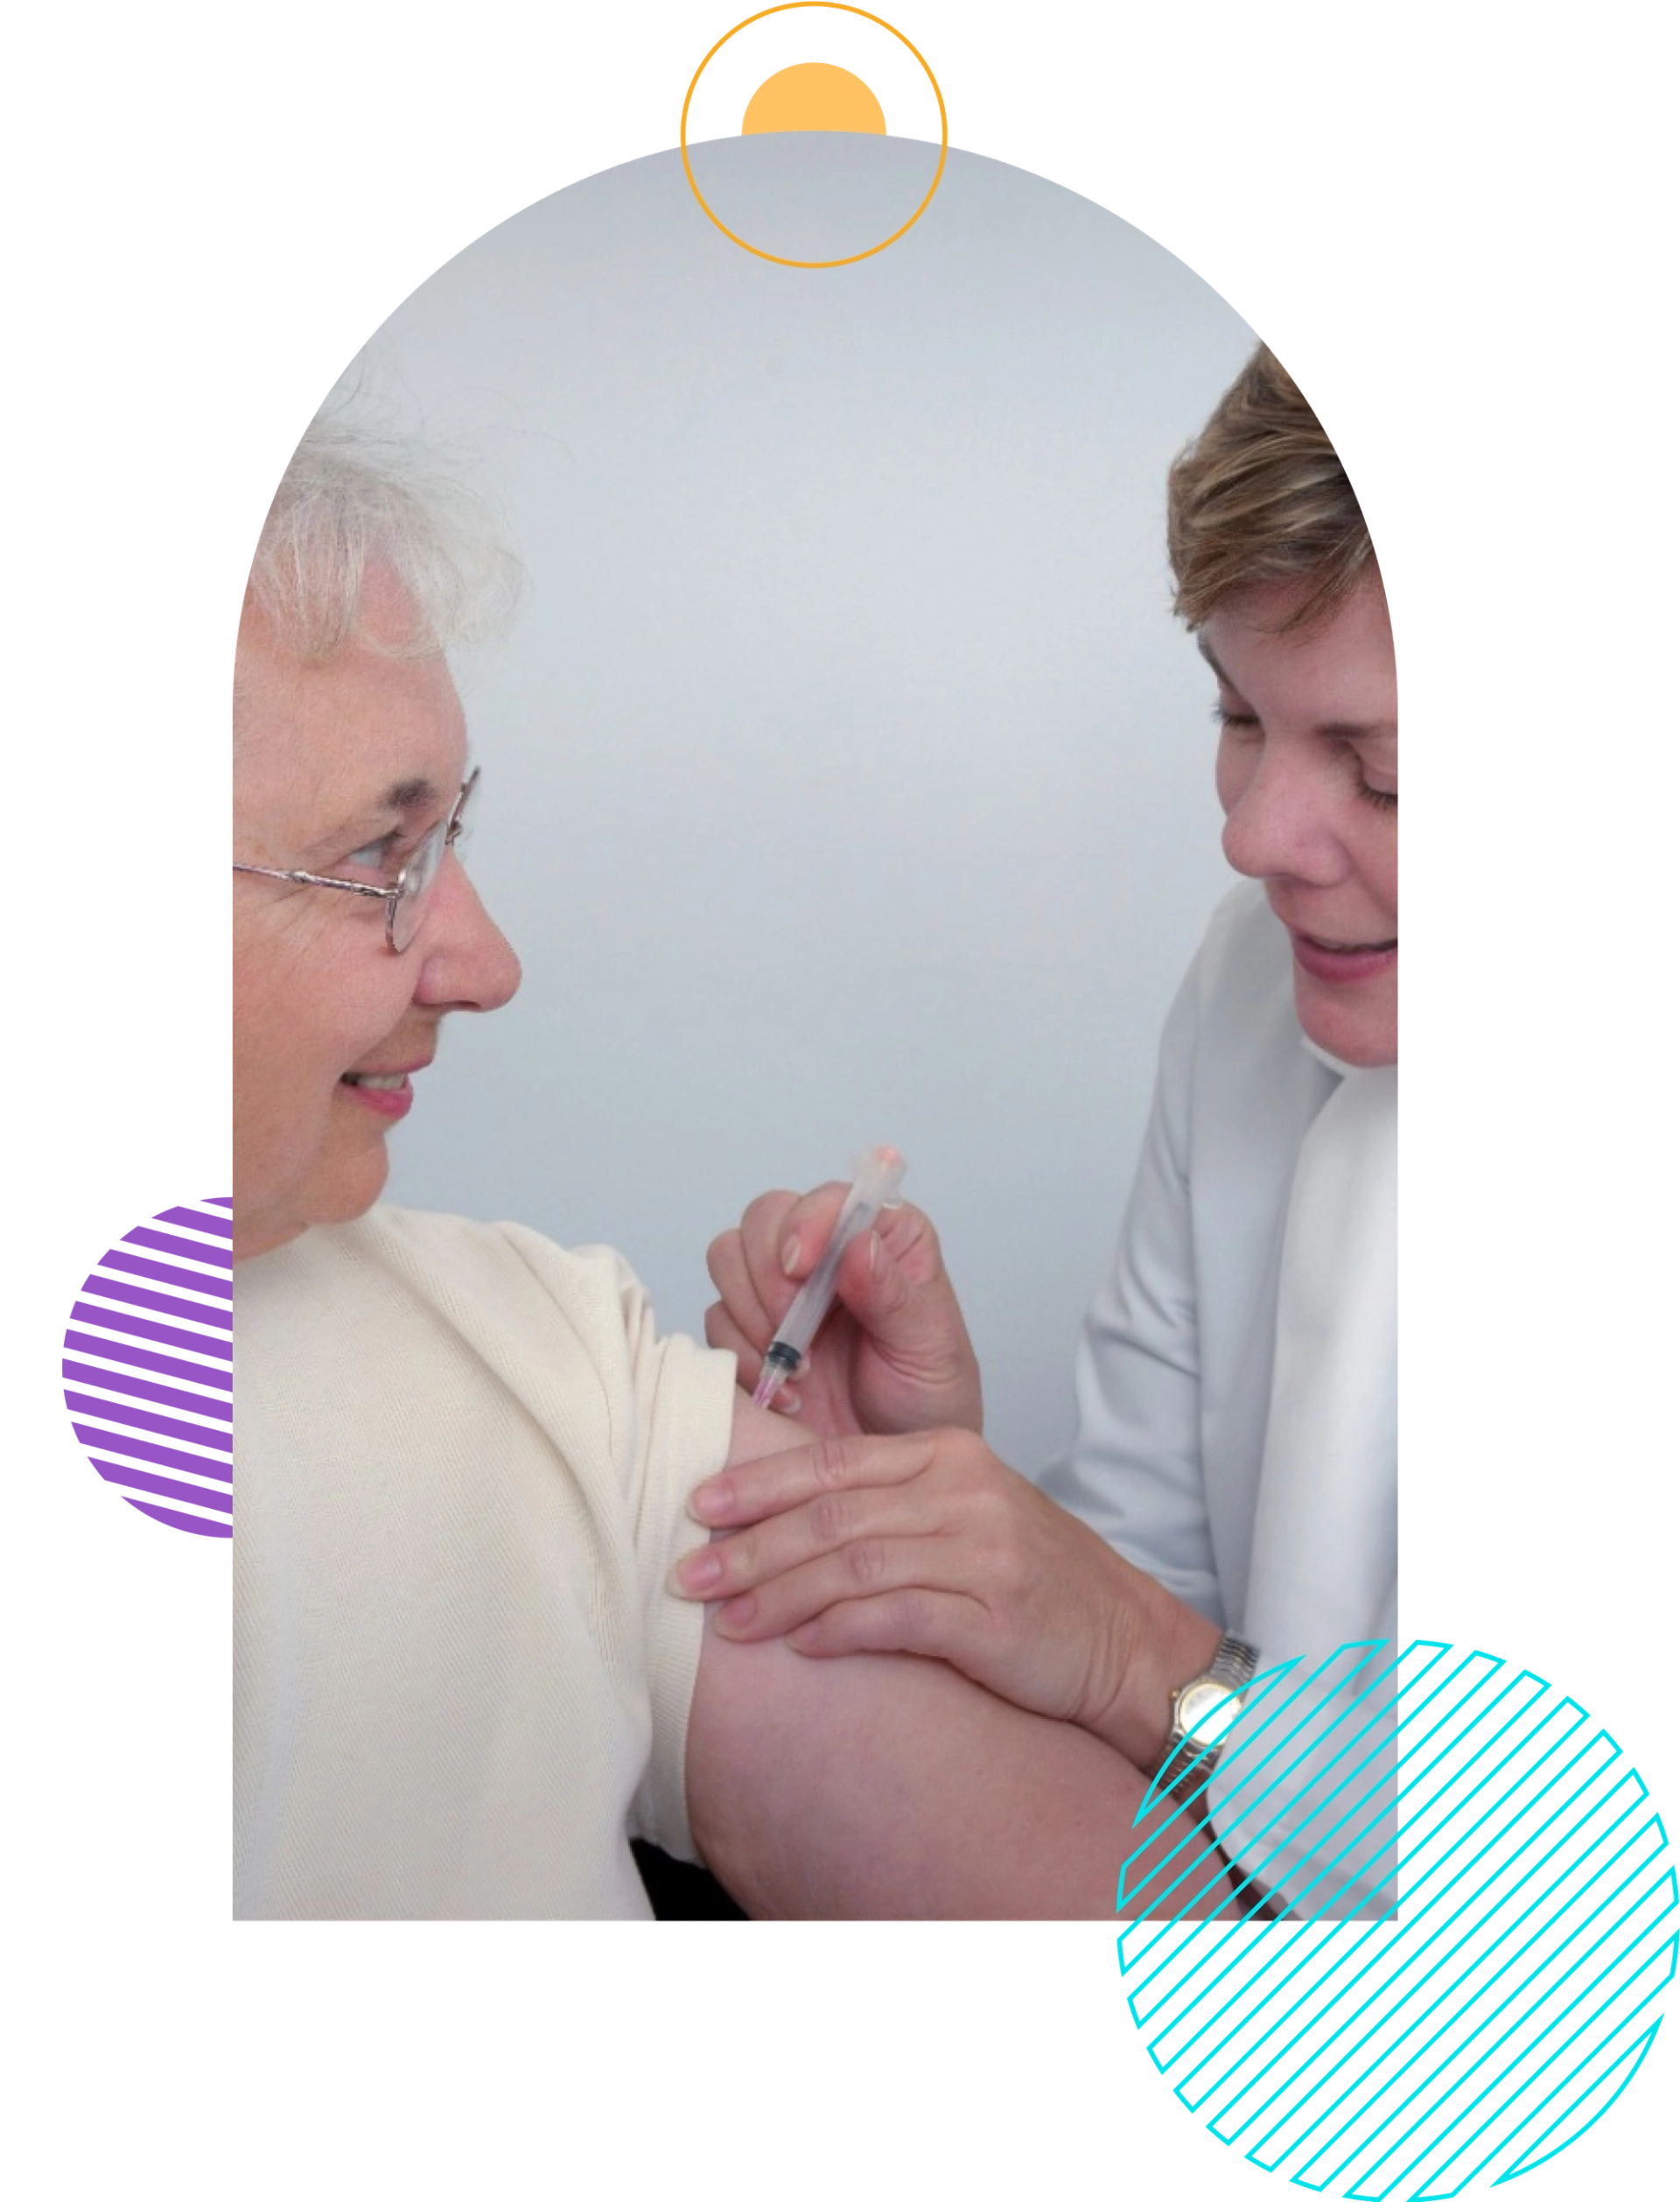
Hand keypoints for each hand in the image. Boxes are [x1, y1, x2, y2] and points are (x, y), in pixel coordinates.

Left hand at [671, 1426, 1184, 1744]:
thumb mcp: (959, 1516)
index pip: (834, 1460)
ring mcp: (984, 1553)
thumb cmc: (1028, 1580)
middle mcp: (965, 1492)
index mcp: (948, 1454)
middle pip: (833, 1513)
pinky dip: (840, 1631)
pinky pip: (898, 1617)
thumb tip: (772, 1522)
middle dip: (751, 1545)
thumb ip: (881, 1506)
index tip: (697, 1504)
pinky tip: (800, 1647)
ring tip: (727, 1622)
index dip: (759, 1483)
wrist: (1121, 1638)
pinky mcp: (995, 1617)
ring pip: (855, 1565)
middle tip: (688, 1572)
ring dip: (780, 1595)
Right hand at [704, 1185, 982, 1440]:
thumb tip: (860, 1245)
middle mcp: (828, 1253)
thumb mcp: (930, 1349)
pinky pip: (717, 1319)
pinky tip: (785, 1393)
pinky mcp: (750, 1331)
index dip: (807, 1221)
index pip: (830, 1199)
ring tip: (798, 1368)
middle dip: (770, 1273)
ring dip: (751, 1313)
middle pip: (765, 1218)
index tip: (801, 1266)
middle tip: (793, 1330)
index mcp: (883, 1238)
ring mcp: (782, 1291)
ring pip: (728, 1256)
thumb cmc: (929, 1401)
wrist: (893, 1472)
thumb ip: (895, 1297)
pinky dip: (742, 1355)